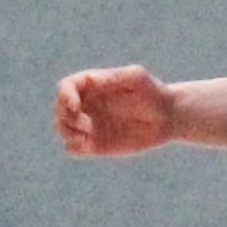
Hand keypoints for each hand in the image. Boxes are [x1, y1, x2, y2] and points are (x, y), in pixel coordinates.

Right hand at [54, 64, 174, 155]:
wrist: (167, 117)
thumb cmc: (152, 92)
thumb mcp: (136, 79)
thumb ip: (113, 78)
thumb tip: (89, 80)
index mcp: (91, 84)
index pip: (66, 87)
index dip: (64, 97)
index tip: (75, 107)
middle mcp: (86, 104)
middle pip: (59, 109)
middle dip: (66, 118)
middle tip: (88, 125)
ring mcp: (89, 124)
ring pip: (62, 129)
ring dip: (68, 133)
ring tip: (88, 137)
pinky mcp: (94, 144)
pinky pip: (73, 148)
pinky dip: (74, 147)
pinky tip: (89, 146)